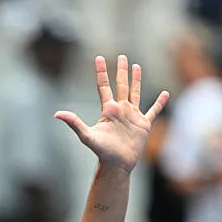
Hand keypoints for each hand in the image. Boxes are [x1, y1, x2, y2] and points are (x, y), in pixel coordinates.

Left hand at [55, 55, 168, 172]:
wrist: (117, 165)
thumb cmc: (101, 152)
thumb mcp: (87, 136)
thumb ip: (74, 123)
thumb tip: (57, 114)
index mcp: (108, 110)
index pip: (104, 86)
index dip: (101, 72)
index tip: (98, 58)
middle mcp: (120, 110)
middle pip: (121, 85)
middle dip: (121, 71)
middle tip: (122, 56)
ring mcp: (132, 116)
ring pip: (135, 93)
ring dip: (136, 80)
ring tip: (136, 66)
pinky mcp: (143, 125)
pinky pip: (153, 111)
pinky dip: (159, 103)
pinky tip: (165, 94)